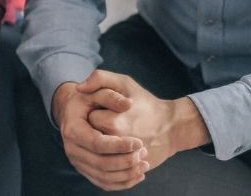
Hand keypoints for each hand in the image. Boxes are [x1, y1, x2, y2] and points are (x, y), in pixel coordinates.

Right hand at [52, 80, 147, 190]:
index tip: (138, 142)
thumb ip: (111, 94)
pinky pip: (104, 183)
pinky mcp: (86, 170)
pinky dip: (123, 184)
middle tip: (143, 153)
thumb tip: (127, 104)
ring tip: (144, 164)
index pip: (97, 144)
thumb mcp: (99, 90)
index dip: (119, 146)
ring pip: (104, 177)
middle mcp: (72, 148)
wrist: (77, 111)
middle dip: (125, 161)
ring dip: (127, 174)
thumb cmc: (90, 99)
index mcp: (73, 129)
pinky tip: (138, 175)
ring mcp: (78, 161)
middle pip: (101, 164)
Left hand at [78, 70, 210, 173]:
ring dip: (103, 144)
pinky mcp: (130, 171)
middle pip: (92, 136)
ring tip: (116, 133)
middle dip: (99, 127)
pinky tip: (118, 149)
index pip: (89, 118)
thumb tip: (79, 89)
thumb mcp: (125, 83)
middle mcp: (117, 144)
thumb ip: (100, 79)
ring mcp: (124, 160)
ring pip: (99, 153)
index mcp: (113, 123)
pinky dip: (110, 160)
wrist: (172, 128)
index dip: (97, 110)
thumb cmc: (145, 103)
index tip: (108, 108)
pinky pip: (109, 168)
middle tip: (114, 121)